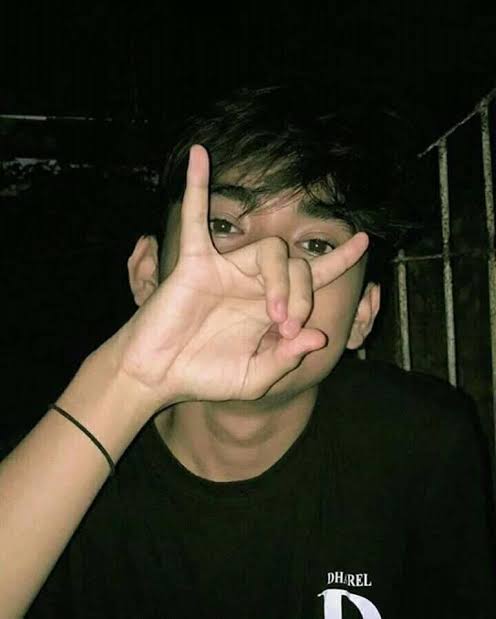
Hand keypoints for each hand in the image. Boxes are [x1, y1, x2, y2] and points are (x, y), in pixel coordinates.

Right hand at [111, 145, 368, 408]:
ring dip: (281, 277)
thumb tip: (318, 334)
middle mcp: (252, 283)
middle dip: (303, 294)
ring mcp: (224, 269)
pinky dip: (197, 187)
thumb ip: (285, 359)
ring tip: (274, 311)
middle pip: (295, 264)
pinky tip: (199, 154)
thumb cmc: (204, 377)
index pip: (311, 276)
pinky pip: (196, 218)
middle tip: (288, 325)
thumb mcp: (254, 378)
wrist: (159, 375)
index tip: (363, 241)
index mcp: (268, 308)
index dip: (338, 258)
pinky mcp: (194, 262)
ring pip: (267, 247)